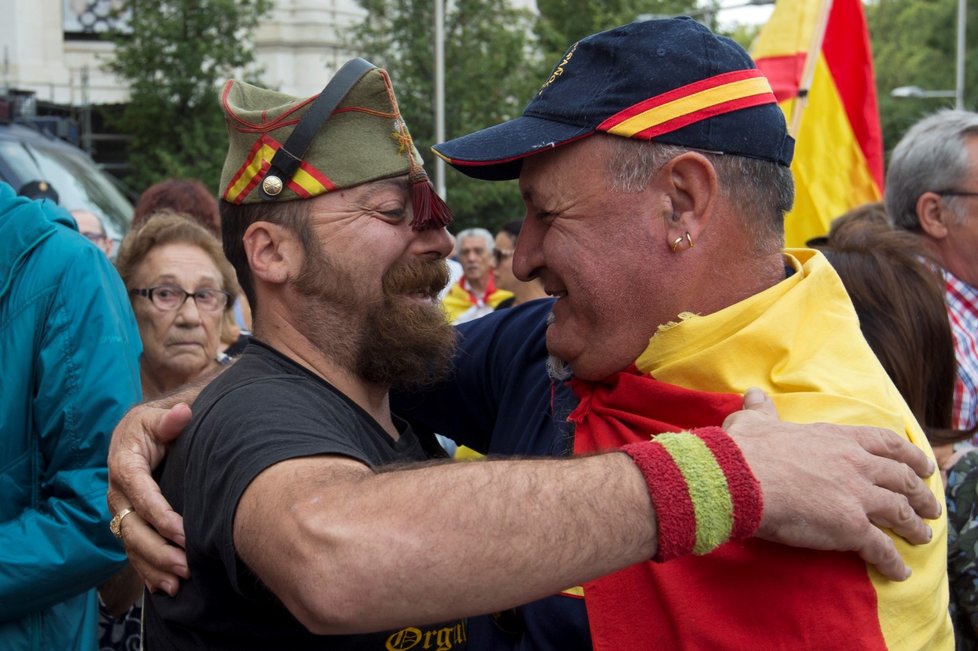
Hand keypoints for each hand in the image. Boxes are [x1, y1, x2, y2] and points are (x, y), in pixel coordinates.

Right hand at [107, 402, 191, 595]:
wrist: (142, 433)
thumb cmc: (155, 424)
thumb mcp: (159, 417)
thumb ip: (170, 420)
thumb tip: (182, 414)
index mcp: (124, 464)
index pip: (140, 493)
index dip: (160, 515)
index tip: (183, 533)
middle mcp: (118, 493)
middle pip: (133, 528)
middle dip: (159, 550)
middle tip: (187, 566)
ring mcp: (121, 511)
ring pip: (132, 545)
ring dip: (154, 566)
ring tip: (179, 583)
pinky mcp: (129, 523)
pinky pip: (134, 551)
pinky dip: (147, 572)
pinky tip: (164, 588)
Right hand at [724, 388, 940, 581]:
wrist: (739, 478)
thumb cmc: (745, 449)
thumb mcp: (754, 422)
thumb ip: (761, 411)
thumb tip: (754, 396)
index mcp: (836, 439)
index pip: (885, 443)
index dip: (908, 455)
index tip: (922, 464)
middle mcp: (855, 464)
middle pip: (901, 478)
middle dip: (920, 492)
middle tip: (929, 504)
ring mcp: (857, 496)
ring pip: (899, 511)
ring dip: (914, 525)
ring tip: (922, 535)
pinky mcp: (851, 527)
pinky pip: (881, 548)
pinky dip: (893, 561)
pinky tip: (899, 570)